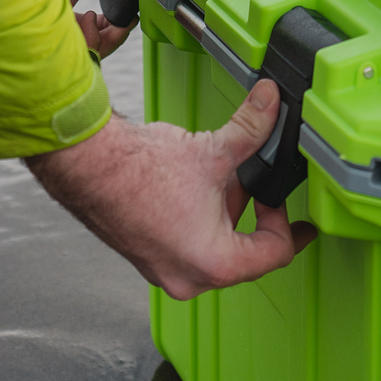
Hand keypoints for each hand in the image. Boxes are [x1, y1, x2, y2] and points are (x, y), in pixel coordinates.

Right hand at [26, 79, 316, 298]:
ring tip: (221, 176)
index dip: (289, 225)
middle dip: (251, 214)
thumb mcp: (212, 150)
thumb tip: (270, 103)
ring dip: (223, 213)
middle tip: (257, 185)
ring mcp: (164, 268)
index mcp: (213, 263)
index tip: (292, 212)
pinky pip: (185, 241)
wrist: (88, 166)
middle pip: (242, 253)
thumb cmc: (138, 172)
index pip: (273, 254)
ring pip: (212, 246)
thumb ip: (251, 128)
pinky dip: (197, 216)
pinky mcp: (146, 254)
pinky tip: (191, 183)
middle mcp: (188, 277)